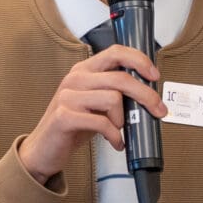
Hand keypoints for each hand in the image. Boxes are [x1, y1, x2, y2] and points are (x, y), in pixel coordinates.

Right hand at [18, 46, 165, 183]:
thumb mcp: (95, 104)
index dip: (139, 61)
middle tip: (158, 111)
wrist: (44, 149)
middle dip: (146, 96)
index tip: (154, 76)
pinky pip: (102, 123)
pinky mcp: (64, 116)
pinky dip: (115, 135)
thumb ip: (114, 94)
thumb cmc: (73, 126)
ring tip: (118, 131)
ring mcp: (67, 96)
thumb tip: (148, 95)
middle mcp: (75, 78)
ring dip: (123, 120)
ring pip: (113, 99)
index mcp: (84, 70)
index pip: (116, 52)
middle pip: (121, 78)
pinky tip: (115, 142)